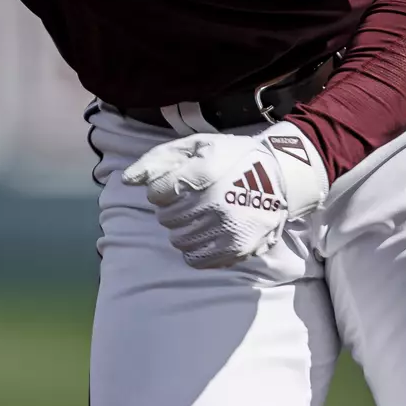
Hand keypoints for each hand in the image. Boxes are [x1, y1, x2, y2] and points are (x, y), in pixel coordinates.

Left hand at [120, 123, 328, 268]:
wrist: (279, 177)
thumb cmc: (231, 158)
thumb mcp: (195, 146)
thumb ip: (157, 160)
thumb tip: (126, 180)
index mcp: (206, 172)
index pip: (158, 192)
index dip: (160, 189)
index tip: (174, 186)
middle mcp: (217, 202)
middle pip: (166, 218)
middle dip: (170, 209)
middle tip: (187, 201)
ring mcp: (229, 229)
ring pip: (178, 240)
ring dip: (181, 229)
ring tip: (197, 216)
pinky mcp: (238, 249)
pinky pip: (197, 259)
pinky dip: (195, 248)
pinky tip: (205, 233)